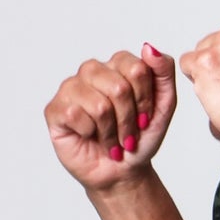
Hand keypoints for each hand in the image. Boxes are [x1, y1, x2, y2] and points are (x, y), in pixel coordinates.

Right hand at [45, 44, 176, 189]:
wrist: (123, 171)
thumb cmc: (140, 137)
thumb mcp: (164, 105)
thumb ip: (164, 72)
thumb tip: (149, 47)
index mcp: (117, 64)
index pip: (137, 69)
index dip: (145, 101)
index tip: (145, 118)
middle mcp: (92, 70)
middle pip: (119, 88)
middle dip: (129, 120)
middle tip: (128, 134)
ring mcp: (71, 88)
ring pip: (99, 104)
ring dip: (112, 131)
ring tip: (111, 139)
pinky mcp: (55, 109)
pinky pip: (76, 114)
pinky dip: (90, 133)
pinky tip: (90, 137)